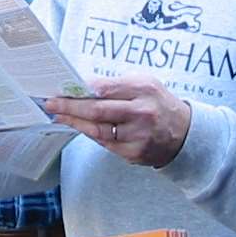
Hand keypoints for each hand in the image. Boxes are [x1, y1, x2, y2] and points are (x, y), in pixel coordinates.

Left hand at [45, 75, 190, 167]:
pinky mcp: (134, 153)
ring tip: (58, 116)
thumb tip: (83, 84)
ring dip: (74, 122)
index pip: (105, 88)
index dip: (80, 89)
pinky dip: (90, 134)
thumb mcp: (144, 83)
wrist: (185, 133)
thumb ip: (116, 84)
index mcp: (143, 90)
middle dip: (70, 107)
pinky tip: (79, 126)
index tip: (62, 86)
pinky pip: (105, 143)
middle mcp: (141, 113)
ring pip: (97, 130)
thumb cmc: (158, 103)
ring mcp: (138, 136)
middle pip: (97, 110)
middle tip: (51, 103)